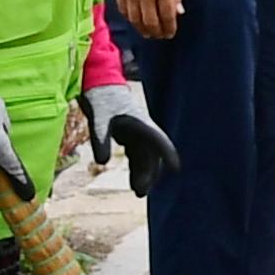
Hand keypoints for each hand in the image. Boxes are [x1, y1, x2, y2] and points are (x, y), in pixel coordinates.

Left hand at [81, 81, 178, 197]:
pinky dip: (136, 167)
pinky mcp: (128, 133)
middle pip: (151, 153)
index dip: (167, 153)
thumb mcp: (98, 119)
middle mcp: (142, 128)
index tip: (177, 167)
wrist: (97, 81)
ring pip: (144, 156)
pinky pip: (136, 154)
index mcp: (140, 122)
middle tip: (140, 192)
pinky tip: (134, 180)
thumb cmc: (99, 97)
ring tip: (138, 192)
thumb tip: (102, 162)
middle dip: (149, 173)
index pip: (157, 140)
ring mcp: (136, 131)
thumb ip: (101, 140)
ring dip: (143, 173)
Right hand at [110, 0, 182, 40]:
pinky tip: (135, 21)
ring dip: (142, 29)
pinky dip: (130, 19)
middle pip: (150, 22)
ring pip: (135, 20)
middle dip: (156, 32)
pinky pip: (124, 11)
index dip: (169, 28)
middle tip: (159, 36)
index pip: (167, 16)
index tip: (170, 33)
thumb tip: (178, 11)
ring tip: (148, 32)